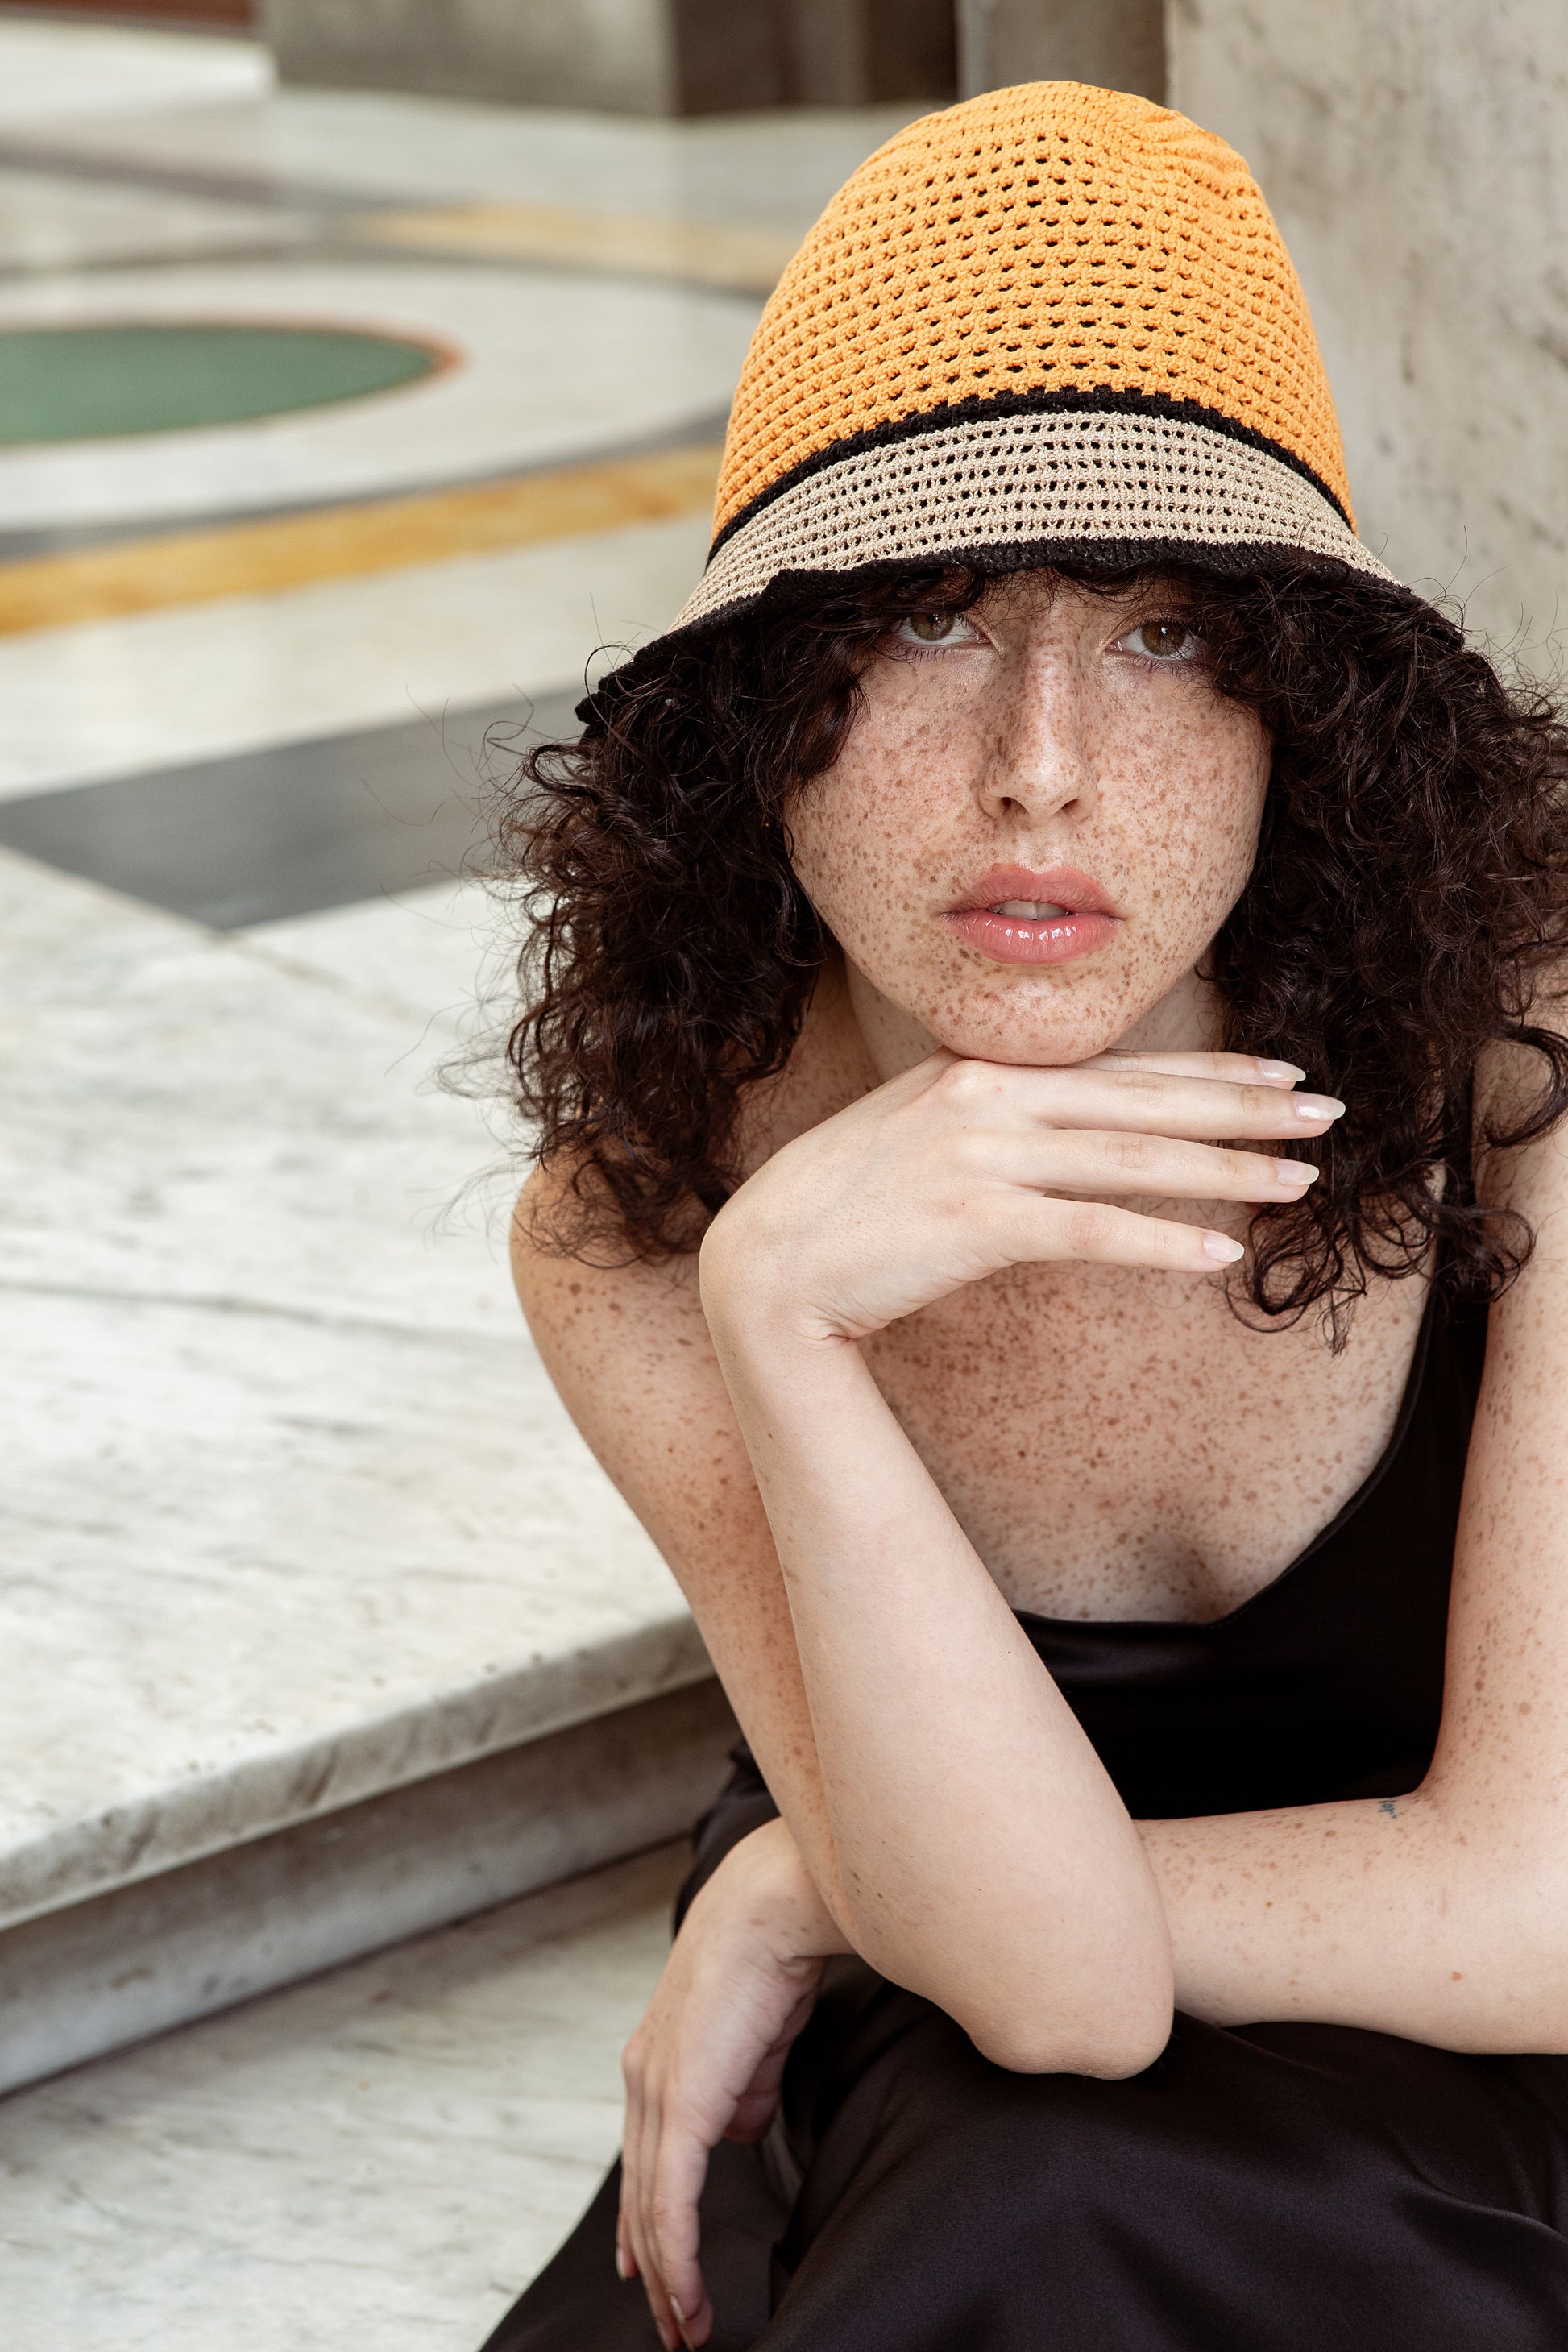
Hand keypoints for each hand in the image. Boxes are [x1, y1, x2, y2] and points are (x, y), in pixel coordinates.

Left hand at [618, 1820, 842, 2349]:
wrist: (772, 1907)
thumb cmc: (773, 1955)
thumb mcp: (757, 2037)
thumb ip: (746, 2086)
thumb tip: (744, 2128)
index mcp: (658, 2060)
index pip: (645, 2160)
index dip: (645, 2222)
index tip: (649, 2275)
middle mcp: (644, 2079)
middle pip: (642, 2196)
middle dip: (657, 2272)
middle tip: (676, 2329)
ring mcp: (655, 2091)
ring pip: (654, 2209)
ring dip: (670, 2280)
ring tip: (688, 2331)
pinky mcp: (680, 2102)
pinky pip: (673, 2199)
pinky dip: (678, 2256)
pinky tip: (687, 2297)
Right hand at [700, 1049, 1342, 1344]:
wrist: (763, 1264)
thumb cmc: (841, 1211)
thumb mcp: (917, 1135)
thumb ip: (992, 1121)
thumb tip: (1066, 1130)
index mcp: (978, 1072)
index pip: (1119, 1069)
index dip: (1208, 1071)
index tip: (1279, 1075)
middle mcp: (988, 1099)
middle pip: (1144, 1100)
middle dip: (1245, 1108)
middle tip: (1327, 1111)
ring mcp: (982, 1156)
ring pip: (1134, 1158)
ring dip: (1228, 1170)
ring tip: (1303, 1181)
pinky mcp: (977, 1221)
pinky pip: (1092, 1230)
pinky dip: (1161, 1242)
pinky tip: (1219, 1255)